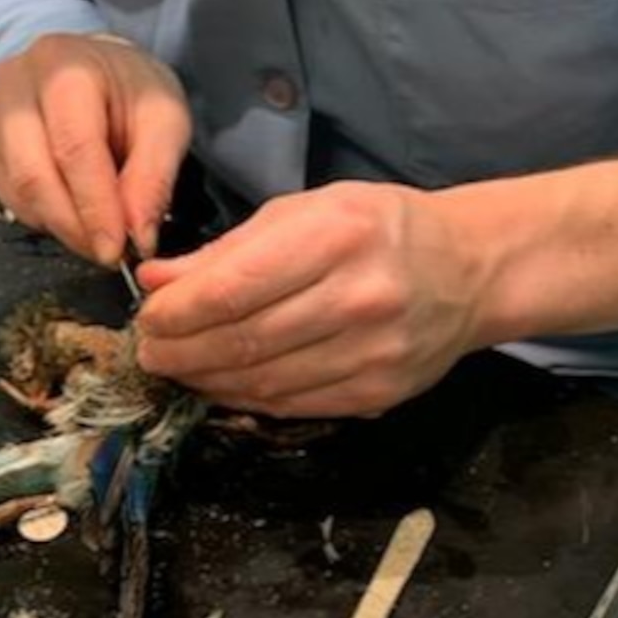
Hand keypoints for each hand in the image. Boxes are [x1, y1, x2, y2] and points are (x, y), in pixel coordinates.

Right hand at [0, 33, 191, 264]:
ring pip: (17, 191)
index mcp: (66, 67)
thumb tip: (137, 232)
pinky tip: (73, 214)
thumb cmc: (126, 88)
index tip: (117, 246)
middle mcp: (17, 85)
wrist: (93, 68)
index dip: (95, 206)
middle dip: (75, 225)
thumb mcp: (164, 118)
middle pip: (34, 173)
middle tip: (109, 251)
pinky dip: (45, 218)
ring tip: (98, 233)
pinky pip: (8, 197)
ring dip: (61, 226)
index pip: (74, 147)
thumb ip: (154, 175)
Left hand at [133, 182, 483, 416]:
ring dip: (207, 381)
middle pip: (244, 340)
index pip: (234, 288)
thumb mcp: (306, 212)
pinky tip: (222, 386)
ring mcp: (374, 352)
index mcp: (337, 236)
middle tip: (150, 352)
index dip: (178, 312)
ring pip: (264, 382)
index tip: (148, 318)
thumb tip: (157, 282)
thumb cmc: (378, 227)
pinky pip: (294, 405)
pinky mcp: (380, 393)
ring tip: (179, 369)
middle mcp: (360, 296)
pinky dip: (247, 400)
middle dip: (182, 352)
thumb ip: (229, 251)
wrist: (469, 270)